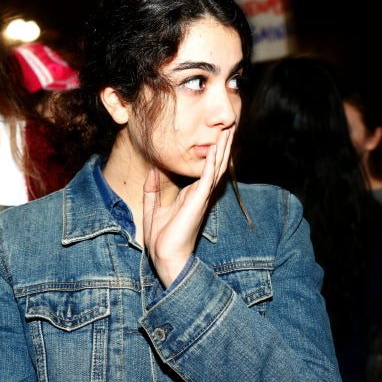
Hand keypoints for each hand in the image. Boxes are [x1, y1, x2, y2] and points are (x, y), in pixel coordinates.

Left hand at [142, 129, 231, 287]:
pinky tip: (216, 148)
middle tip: (230, 126)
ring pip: (217, 168)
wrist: (164, 255)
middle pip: (216, 164)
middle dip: (223, 145)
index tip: (216, 135)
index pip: (205, 169)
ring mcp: (202, 197)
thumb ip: (152, 190)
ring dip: (223, 148)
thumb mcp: (152, 208)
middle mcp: (200, 194)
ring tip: (229, 130)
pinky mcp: (199, 201)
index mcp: (191, 194)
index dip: (212, 152)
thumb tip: (151, 172)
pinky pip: (208, 178)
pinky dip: (212, 162)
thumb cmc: (161, 238)